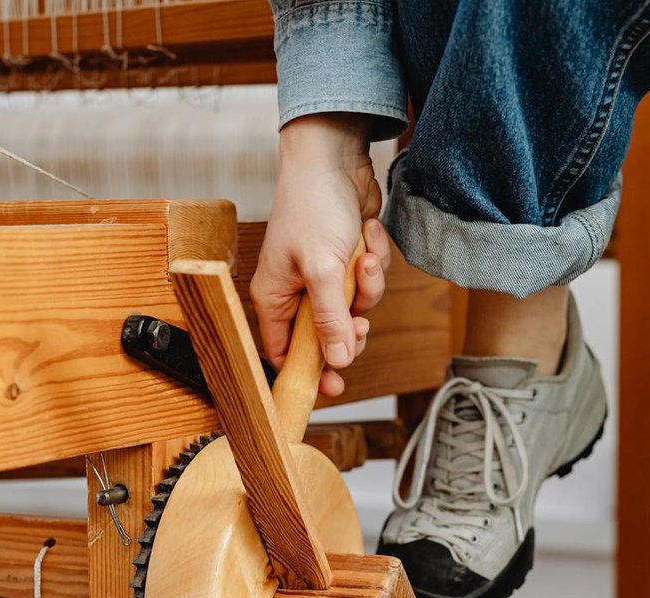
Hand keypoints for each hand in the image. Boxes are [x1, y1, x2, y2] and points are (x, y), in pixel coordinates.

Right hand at [252, 114, 392, 396]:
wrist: (335, 157)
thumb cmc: (314, 206)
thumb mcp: (323, 270)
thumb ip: (330, 320)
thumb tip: (337, 362)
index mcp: (275, 297)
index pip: (285, 353)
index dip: (308, 373)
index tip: (333, 386)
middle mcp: (296, 292)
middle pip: (328, 338)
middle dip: (350, 328)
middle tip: (359, 321)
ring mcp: (325, 278)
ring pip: (356, 310)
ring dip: (368, 286)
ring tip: (363, 256)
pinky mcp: (349, 263)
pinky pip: (369, 283)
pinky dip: (374, 262)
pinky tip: (367, 236)